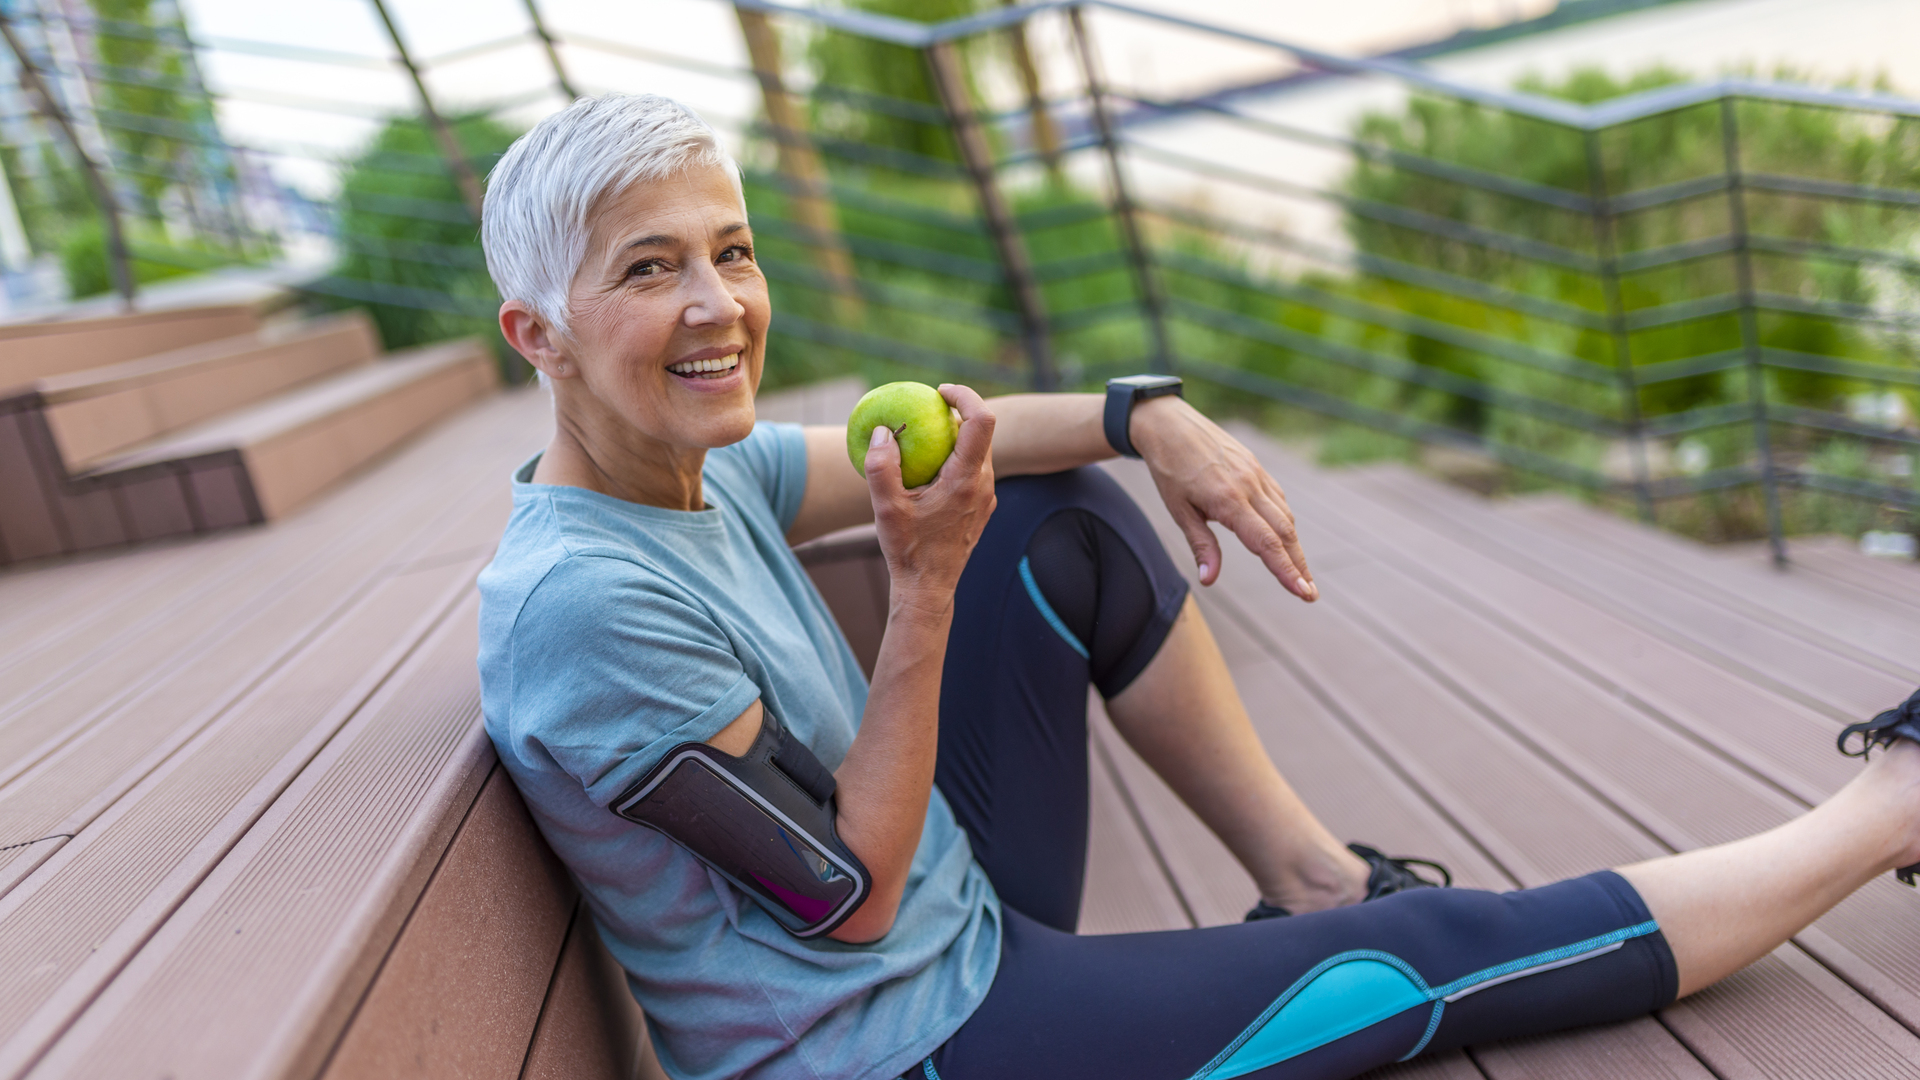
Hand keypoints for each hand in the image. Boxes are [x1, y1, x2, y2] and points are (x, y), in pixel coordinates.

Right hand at [864, 384, 996, 600]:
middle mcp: (983, 485)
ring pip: (979, 452)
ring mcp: (986, 497)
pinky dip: (956, 458)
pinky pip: (974, 470)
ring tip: (923, 437)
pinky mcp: (981, 507)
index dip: (965, 395)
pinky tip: (928, 468)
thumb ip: (881, 466)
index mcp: (965, 480)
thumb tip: (884, 430)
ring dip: (956, 437)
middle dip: (958, 412)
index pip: (981, 420)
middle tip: (926, 409)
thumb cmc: (907, 550)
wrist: (928, 589)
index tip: (939, 392)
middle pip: (982, 432)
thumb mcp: (885, 508)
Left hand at [1131, 396, 1315, 600]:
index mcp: (1229, 500)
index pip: (1266, 542)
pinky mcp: (1257, 467)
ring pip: (1285, 517)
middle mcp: (1249, 486)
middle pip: (1284, 533)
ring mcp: (1257, 475)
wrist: (1170, 424)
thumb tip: (1209, 579)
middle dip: (1299, 566)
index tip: (1303, 592)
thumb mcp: (1178, 511)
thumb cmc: (1169, 469)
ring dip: (1295, 548)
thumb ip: (1201, 545)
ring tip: (1301, 574)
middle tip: (1310, 595)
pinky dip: (1285, 523)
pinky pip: (1278, 500)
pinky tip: (1285, 539)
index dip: (1286, 570)